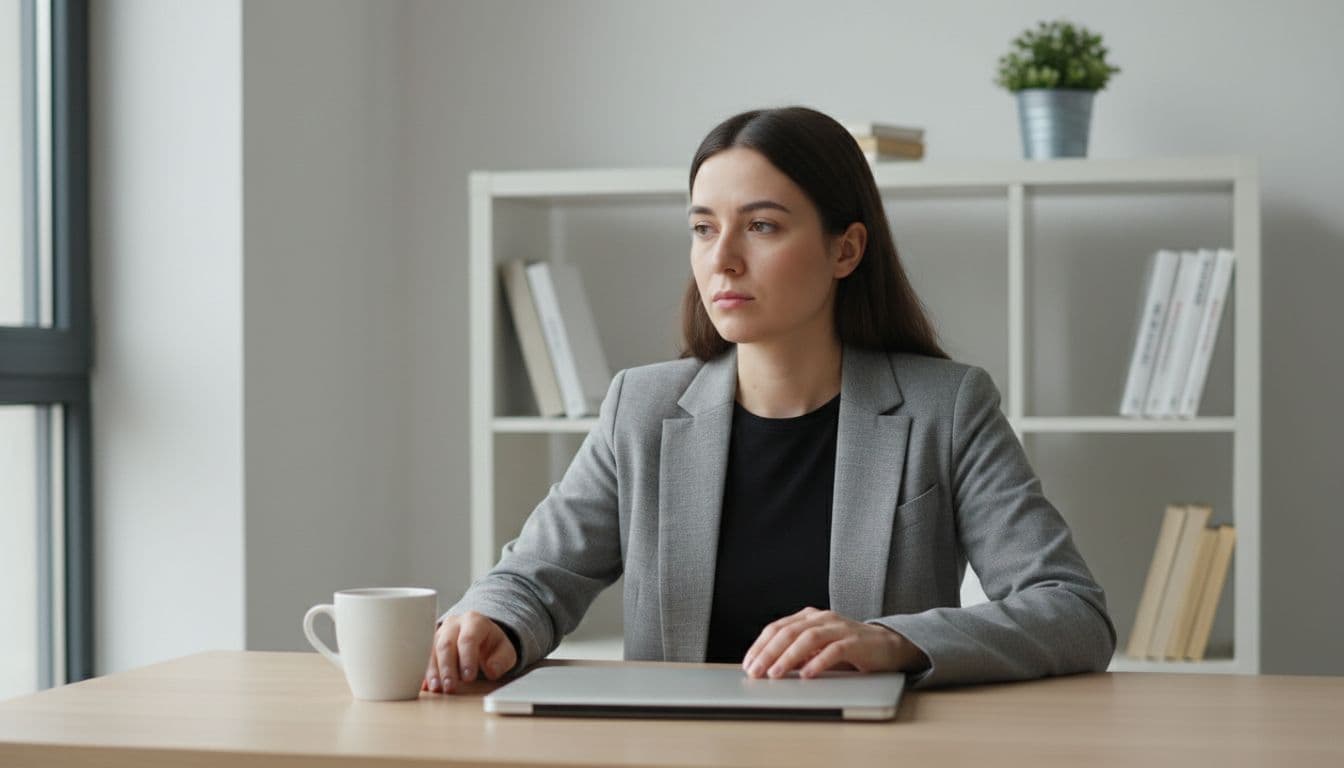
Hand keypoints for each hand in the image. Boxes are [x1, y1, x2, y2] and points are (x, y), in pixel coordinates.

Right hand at [421, 610, 517, 693]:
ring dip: (433, 671)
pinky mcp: (430, 645)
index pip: (468, 639)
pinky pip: (423, 658)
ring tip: (436, 688)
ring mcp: (439, 633)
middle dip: (447, 667)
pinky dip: (424, 673)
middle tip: (450, 686)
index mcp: (474, 621)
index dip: (467, 659)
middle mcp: (453, 624)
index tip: (469, 678)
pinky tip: (425, 686)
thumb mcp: (505, 650)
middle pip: (446, 644)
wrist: (480, 636)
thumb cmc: (492, 644)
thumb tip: (492, 670)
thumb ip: (502, 659)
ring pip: (431, 650)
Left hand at [742, 607, 929, 678]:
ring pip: (808, 638)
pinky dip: (818, 662)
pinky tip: (807, 675)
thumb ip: (795, 655)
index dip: (760, 645)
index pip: (777, 628)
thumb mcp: (816, 651)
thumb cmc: (848, 649)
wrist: (887, 646)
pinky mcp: (856, 641)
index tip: (748, 664)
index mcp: (808, 617)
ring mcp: (839, 627)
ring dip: (789, 657)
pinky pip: (834, 650)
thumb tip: (768, 669)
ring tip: (775, 674)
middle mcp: (822, 618)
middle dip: (768, 652)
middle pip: (789, 632)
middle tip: (756, 672)